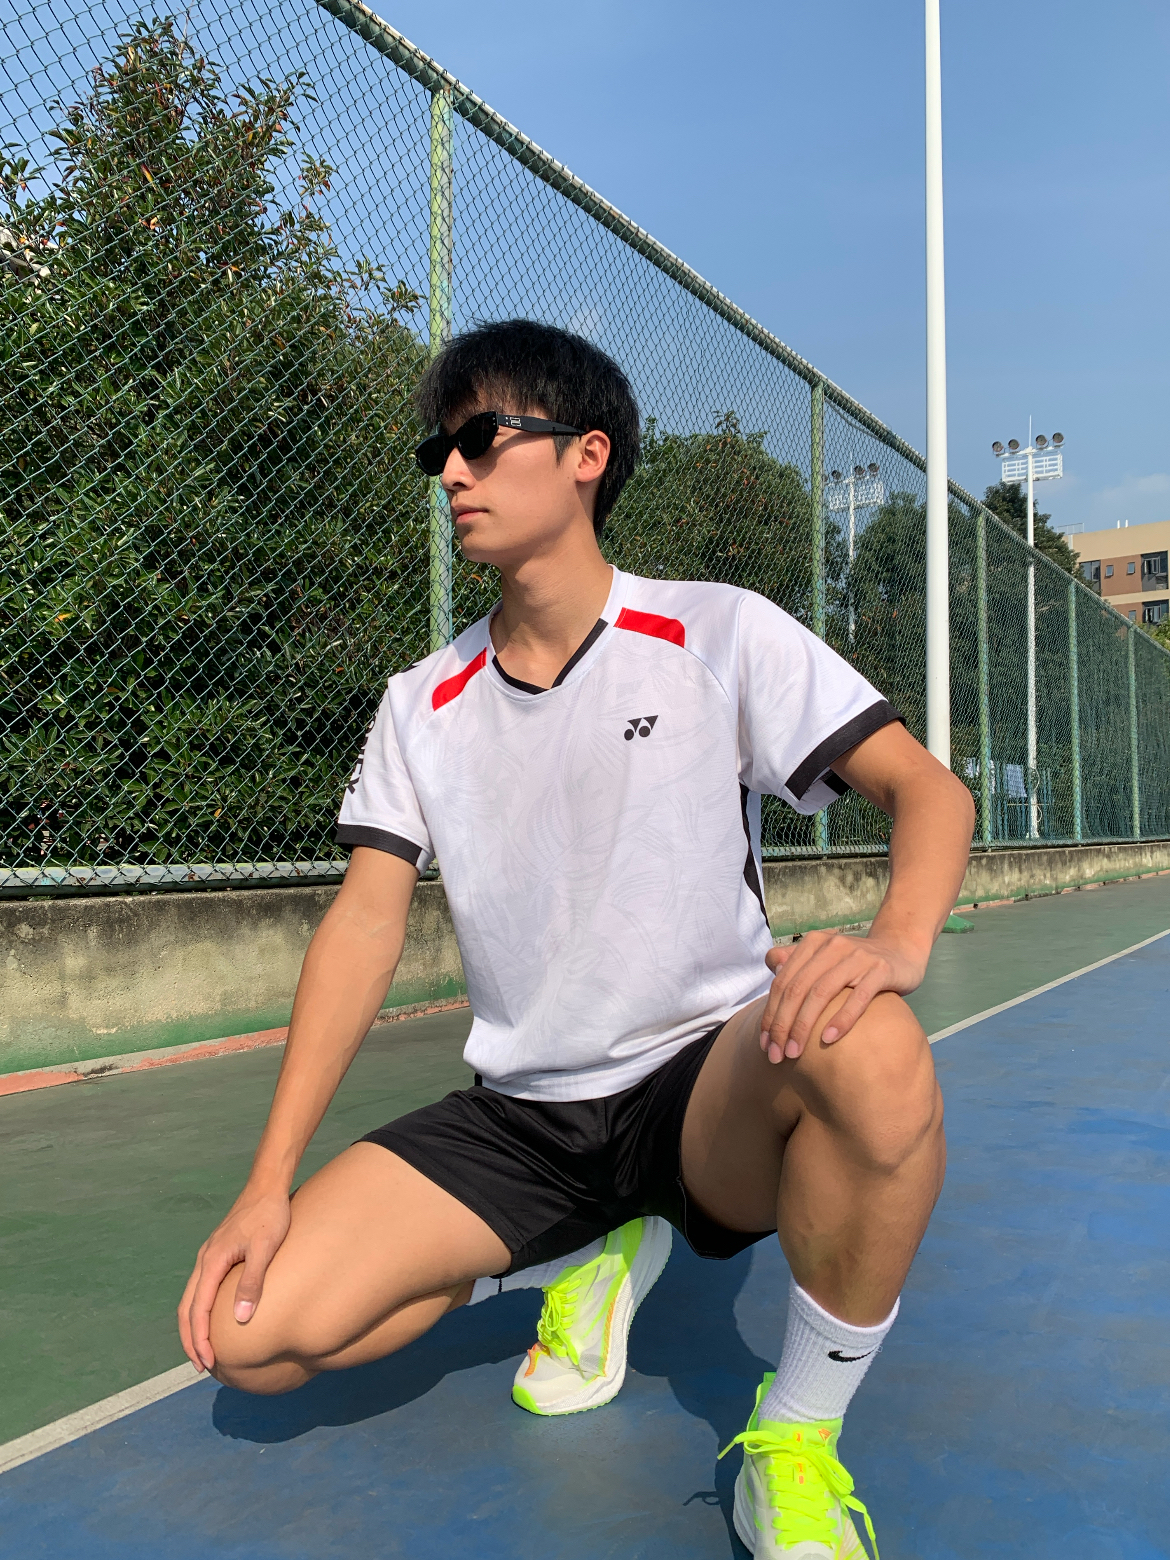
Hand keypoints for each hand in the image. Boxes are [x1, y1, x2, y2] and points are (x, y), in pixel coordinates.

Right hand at [177, 1187, 290, 1371]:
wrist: (267, 1185)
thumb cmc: (269, 1214)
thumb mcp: (265, 1248)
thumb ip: (252, 1281)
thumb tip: (240, 1319)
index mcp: (212, 1261)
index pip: (198, 1310)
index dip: (200, 1339)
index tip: (208, 1362)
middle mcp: (204, 1260)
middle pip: (187, 1308)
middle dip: (191, 1339)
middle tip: (202, 1366)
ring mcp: (208, 1255)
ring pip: (191, 1298)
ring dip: (193, 1326)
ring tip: (203, 1349)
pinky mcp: (217, 1253)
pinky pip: (200, 1288)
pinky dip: (200, 1309)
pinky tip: (213, 1317)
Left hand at [759, 930, 927, 1062]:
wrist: (901, 951)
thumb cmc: (855, 963)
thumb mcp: (825, 958)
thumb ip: (798, 962)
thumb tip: (772, 967)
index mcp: (813, 944)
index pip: (783, 982)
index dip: (770, 1014)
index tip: (764, 1044)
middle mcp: (832, 946)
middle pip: (797, 988)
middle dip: (783, 1025)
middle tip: (776, 1055)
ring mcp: (857, 957)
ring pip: (821, 992)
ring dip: (804, 1026)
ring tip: (795, 1052)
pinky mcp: (881, 970)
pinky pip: (858, 997)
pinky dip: (841, 1018)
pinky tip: (828, 1039)